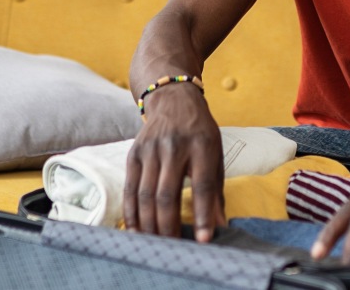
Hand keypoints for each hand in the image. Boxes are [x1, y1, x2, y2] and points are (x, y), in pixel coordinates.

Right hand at [123, 85, 225, 241]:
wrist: (172, 99)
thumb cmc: (199, 132)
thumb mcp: (216, 153)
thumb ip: (216, 190)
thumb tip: (218, 225)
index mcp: (202, 146)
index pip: (202, 185)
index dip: (202, 215)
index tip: (202, 240)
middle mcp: (174, 146)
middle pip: (167, 194)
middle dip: (169, 226)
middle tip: (174, 249)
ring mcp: (150, 149)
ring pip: (145, 194)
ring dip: (150, 224)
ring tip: (156, 244)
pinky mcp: (133, 153)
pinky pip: (130, 188)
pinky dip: (132, 213)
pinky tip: (136, 230)